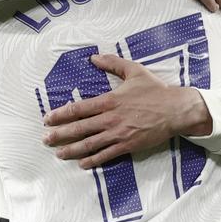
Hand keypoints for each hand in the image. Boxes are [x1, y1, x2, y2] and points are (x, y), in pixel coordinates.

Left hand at [43, 54, 210, 168]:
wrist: (176, 110)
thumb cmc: (155, 90)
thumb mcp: (134, 71)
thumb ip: (112, 63)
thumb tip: (93, 58)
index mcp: (109, 100)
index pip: (78, 109)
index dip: (61, 115)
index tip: (47, 119)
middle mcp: (110, 119)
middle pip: (79, 128)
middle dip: (60, 135)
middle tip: (45, 139)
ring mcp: (118, 134)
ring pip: (90, 144)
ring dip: (72, 150)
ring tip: (59, 154)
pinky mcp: (128, 145)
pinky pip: (107, 155)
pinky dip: (93, 160)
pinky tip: (82, 163)